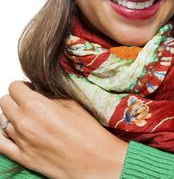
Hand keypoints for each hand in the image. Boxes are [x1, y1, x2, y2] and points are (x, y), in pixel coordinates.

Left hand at [0, 81, 126, 178]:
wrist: (93, 159)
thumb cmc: (86, 131)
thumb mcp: (69, 103)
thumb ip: (48, 96)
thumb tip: (37, 91)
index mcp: (35, 105)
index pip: (14, 87)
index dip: (22, 86)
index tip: (30, 89)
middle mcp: (24, 122)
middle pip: (5, 102)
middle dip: (15, 99)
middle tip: (28, 101)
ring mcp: (21, 141)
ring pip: (3, 122)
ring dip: (13, 117)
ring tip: (29, 119)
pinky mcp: (22, 157)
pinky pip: (1, 144)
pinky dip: (5, 136)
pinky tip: (16, 132)